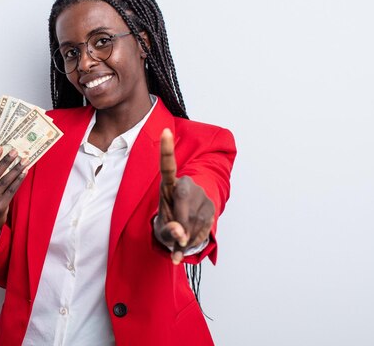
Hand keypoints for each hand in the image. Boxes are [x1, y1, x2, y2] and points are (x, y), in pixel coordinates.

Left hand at [154, 128, 214, 264]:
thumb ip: (167, 231)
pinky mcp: (211, 205)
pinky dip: (197, 238)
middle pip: (183, 197)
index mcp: (168, 186)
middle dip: (180, 221)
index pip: (167, 166)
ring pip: (196, 215)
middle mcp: (186, 185)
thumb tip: (180, 234)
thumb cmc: (168, 225)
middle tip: (177, 240)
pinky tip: (191, 241)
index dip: (166, 149)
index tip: (165, 131)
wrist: (185, 231)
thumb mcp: (162, 230)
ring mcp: (200, 194)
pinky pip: (206, 224)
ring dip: (189, 236)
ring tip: (181, 243)